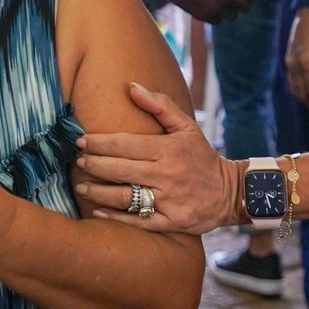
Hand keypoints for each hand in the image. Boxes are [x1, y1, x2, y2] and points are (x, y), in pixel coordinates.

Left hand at [74, 83, 240, 234]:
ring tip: (81, 186)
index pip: (125, 144)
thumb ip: (160, 105)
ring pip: (125, 197)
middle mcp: (167, 174)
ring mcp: (169, 200)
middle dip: (94, 164)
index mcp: (168, 149)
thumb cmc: (202, 157)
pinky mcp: (172, 222)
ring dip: (98, 191)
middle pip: (120, 169)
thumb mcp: (186, 127)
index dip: (99, 142)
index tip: (81, 141)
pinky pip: (139, 221)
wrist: (231, 192)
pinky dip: (116, 218)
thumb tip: (132, 86)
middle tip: (78, 161)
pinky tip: (98, 212)